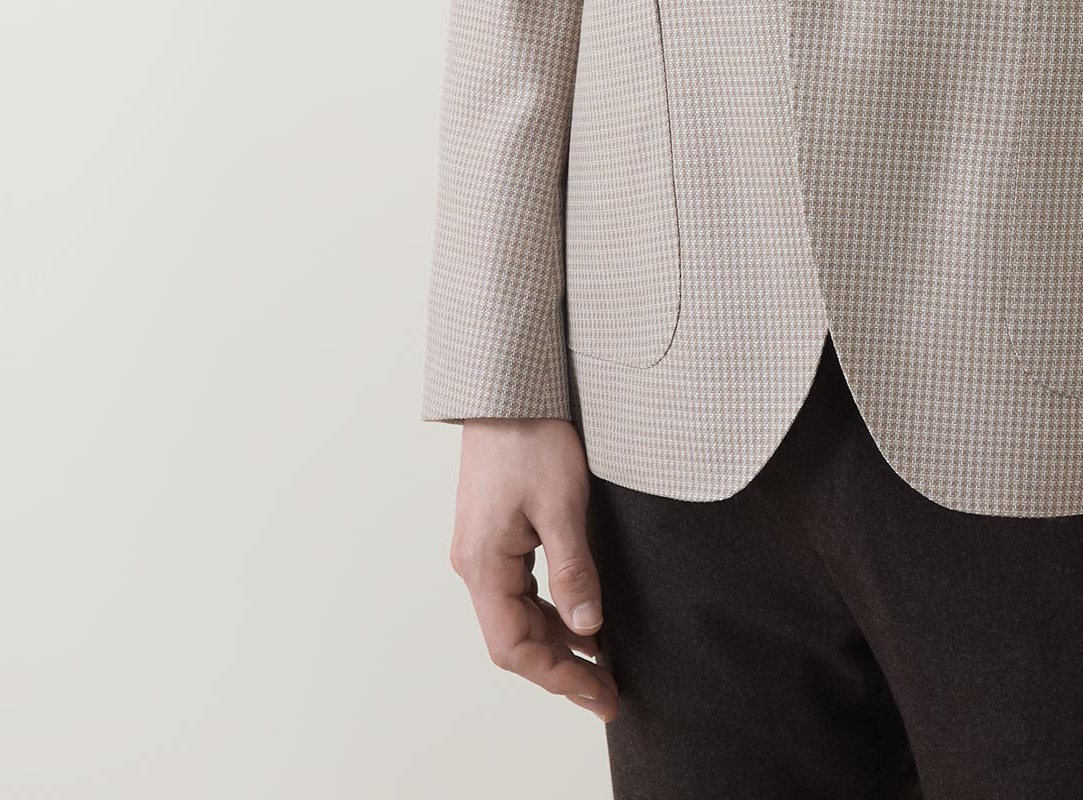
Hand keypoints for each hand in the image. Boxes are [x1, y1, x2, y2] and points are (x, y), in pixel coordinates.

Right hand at [450, 417, 617, 718]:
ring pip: (516, 615)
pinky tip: (581, 618)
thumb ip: (574, 570)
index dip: (557, 677)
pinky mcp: (494, 534)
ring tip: (601, 662)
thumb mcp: (562, 505)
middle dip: (560, 668)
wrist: (508, 388)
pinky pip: (518, 590)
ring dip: (555, 641)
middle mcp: (474, 565)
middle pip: (513, 638)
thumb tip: (589, 629)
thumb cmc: (532, 439)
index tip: (599, 694)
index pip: (513, 646)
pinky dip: (549, 611)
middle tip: (608, 690)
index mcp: (483, 565)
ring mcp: (482, 550)